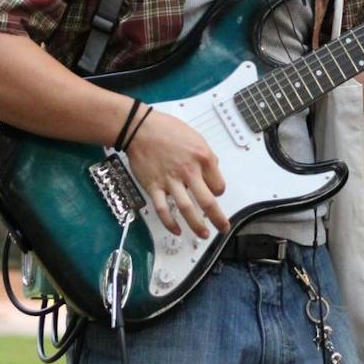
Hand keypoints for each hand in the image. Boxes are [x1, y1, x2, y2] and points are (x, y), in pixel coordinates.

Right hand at [123, 110, 229, 237]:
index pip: (218, 184)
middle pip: (207, 201)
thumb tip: (212, 172)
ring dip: (197, 225)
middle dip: (218, 218)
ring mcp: (170, 181)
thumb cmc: (168, 130)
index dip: (218, 191)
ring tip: (203, 234)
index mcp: (202, 158)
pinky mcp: (154, 187)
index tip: (215, 194)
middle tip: (223, 228)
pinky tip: (176, 230)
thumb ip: (206, 157)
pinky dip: (170, 223)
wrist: (140, 129)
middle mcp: (188, 171)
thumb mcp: (196, 138)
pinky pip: (162, 209)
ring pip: (187, 209)